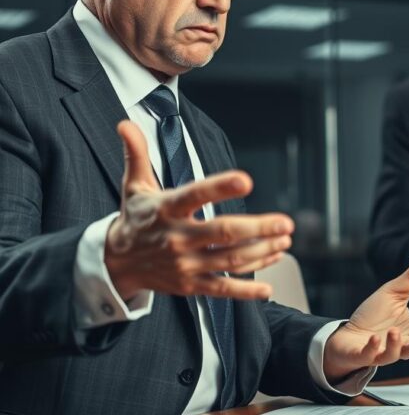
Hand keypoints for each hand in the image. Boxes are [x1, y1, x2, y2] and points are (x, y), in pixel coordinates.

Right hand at [104, 121, 292, 300]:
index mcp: (167, 209)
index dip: (220, 187)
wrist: (116, 262)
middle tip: (286, 223)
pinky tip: (267, 288)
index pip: (195, 195)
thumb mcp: (134, 185)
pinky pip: (222, 289)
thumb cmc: (136, 218)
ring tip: (285, 241)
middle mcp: (177, 238)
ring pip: (230, 260)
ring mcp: (185, 264)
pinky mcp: (190, 285)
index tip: (246, 179)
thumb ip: (137, 153)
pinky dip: (246, 291)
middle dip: (258, 228)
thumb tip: (125, 123)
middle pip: (223, 233)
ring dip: (262, 252)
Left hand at [323, 252, 408, 380]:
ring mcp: (387, 351)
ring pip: (402, 353)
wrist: (347, 334)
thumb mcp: (395, 291)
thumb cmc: (375, 315)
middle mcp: (405, 342)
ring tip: (396, 331)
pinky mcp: (366, 355)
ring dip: (402, 343)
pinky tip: (376, 338)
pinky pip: (373, 356)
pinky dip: (375, 349)